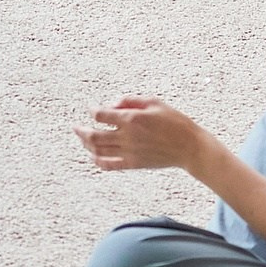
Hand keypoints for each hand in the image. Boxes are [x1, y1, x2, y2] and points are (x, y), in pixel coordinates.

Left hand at [75, 97, 207, 172]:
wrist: (190, 147)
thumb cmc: (175, 122)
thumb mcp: (155, 102)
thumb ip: (131, 101)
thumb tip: (112, 104)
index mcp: (132, 119)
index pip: (101, 115)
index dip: (92, 110)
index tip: (92, 108)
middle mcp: (127, 136)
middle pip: (93, 135)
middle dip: (81, 131)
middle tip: (75, 127)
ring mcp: (129, 152)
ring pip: (98, 151)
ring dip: (86, 145)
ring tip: (83, 139)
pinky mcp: (133, 164)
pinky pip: (109, 165)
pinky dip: (97, 161)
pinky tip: (93, 156)